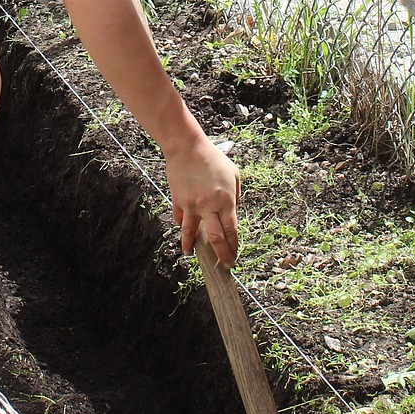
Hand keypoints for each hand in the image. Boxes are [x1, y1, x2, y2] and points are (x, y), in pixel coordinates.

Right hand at [166, 133, 239, 265]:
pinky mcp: (178, 201)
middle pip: (216, 238)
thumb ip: (235, 195)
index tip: (234, 257)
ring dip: (191, 246)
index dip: (233, 247)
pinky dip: (182, 225)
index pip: (231, 231)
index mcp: (226, 200)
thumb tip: (232, 210)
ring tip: (190, 254)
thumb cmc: (213, 158)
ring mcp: (192, 205)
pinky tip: (183, 230)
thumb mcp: (234, 174)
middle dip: (221, 255)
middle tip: (222, 266)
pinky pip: (180, 218)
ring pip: (192, 234)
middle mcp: (209, 206)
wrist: (187, 148)